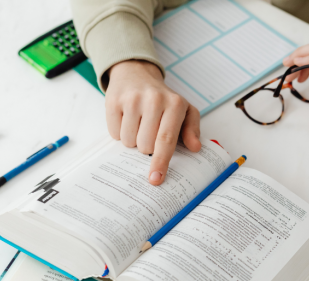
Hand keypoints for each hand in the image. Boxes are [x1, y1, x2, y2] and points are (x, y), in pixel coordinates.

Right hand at [105, 60, 200, 184]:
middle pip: (145, 146)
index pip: (166, 140)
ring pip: (128, 142)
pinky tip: (127, 119)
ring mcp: (132, 99)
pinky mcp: (114, 101)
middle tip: (150, 131)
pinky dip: (120, 132)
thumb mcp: (184, 110)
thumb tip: (195, 147)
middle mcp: (154, 100)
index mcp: (174, 104)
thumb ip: (192, 130)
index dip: (161, 162)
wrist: (136, 73)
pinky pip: (114, 133)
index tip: (156, 178)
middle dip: (147, 147)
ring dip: (133, 140)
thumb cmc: (163, 99)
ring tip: (139, 123)